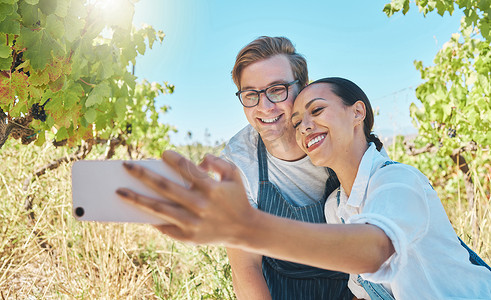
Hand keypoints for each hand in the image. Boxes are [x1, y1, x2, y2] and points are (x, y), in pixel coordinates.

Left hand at [116, 150, 256, 246]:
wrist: (245, 230)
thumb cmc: (237, 198)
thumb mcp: (234, 174)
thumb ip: (217, 162)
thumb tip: (198, 160)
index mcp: (211, 188)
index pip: (186, 168)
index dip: (172, 158)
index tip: (162, 153)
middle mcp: (199, 205)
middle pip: (164, 187)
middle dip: (142, 175)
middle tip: (125, 165)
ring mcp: (193, 223)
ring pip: (158, 209)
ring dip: (136, 199)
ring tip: (119, 192)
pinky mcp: (189, 237)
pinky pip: (165, 227)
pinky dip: (151, 220)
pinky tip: (136, 212)